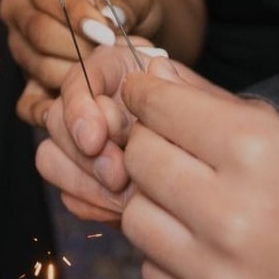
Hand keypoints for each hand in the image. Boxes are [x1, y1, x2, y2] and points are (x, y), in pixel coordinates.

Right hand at [1, 0, 158, 119]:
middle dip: (78, 46)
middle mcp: (17, 4)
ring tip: (108, 73)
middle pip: (37, 28)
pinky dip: (53, 108)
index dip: (74, 10)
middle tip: (110, 55)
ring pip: (38, 62)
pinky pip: (28, 100)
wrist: (125, 30)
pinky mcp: (24, 78)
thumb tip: (112, 16)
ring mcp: (17, 43)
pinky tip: (81, 106)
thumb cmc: (124, 3)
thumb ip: (123, 1)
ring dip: (76, 73)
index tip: (105, 30)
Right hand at [33, 46, 203, 222]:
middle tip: (119, 176)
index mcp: (120, 71)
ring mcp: (88, 145)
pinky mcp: (88, 182)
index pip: (81, 77)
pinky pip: (69, 194)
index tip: (97, 137)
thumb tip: (155, 69)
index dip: (81, 107)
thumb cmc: (220, 130)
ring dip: (84, 180)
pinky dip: (92, 204)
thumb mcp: (208, 105)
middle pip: (55, 119)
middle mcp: (96, 103)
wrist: (227, 176)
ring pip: (51, 157)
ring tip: (125, 195)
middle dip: (84, 153)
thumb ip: (180, 87)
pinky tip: (121, 209)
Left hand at [119, 71, 278, 278]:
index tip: (145, 94)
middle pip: (139, 161)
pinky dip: (173, 257)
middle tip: (173, 145)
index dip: (146, 95)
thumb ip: (220, 110)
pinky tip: (210, 247)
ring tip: (194, 200)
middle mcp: (234, 216)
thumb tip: (153, 77)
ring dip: (156, 203)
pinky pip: (158, 276)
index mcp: (260, 154)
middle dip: (148, 145)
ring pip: (137, 220)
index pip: (159, 109)